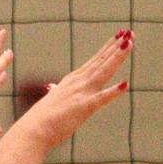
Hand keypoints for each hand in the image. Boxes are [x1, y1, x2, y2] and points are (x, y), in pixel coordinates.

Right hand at [14, 29, 131, 150]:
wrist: (32, 130)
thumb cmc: (42, 120)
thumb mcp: (53, 101)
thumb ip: (57, 93)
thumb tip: (54, 90)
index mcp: (72, 80)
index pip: (94, 61)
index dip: (108, 48)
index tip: (118, 37)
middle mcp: (78, 82)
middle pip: (101, 61)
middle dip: (116, 47)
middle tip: (129, 33)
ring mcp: (81, 93)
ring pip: (103, 72)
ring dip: (117, 57)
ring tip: (129, 43)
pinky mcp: (84, 107)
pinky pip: (102, 98)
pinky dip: (113, 92)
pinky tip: (125, 84)